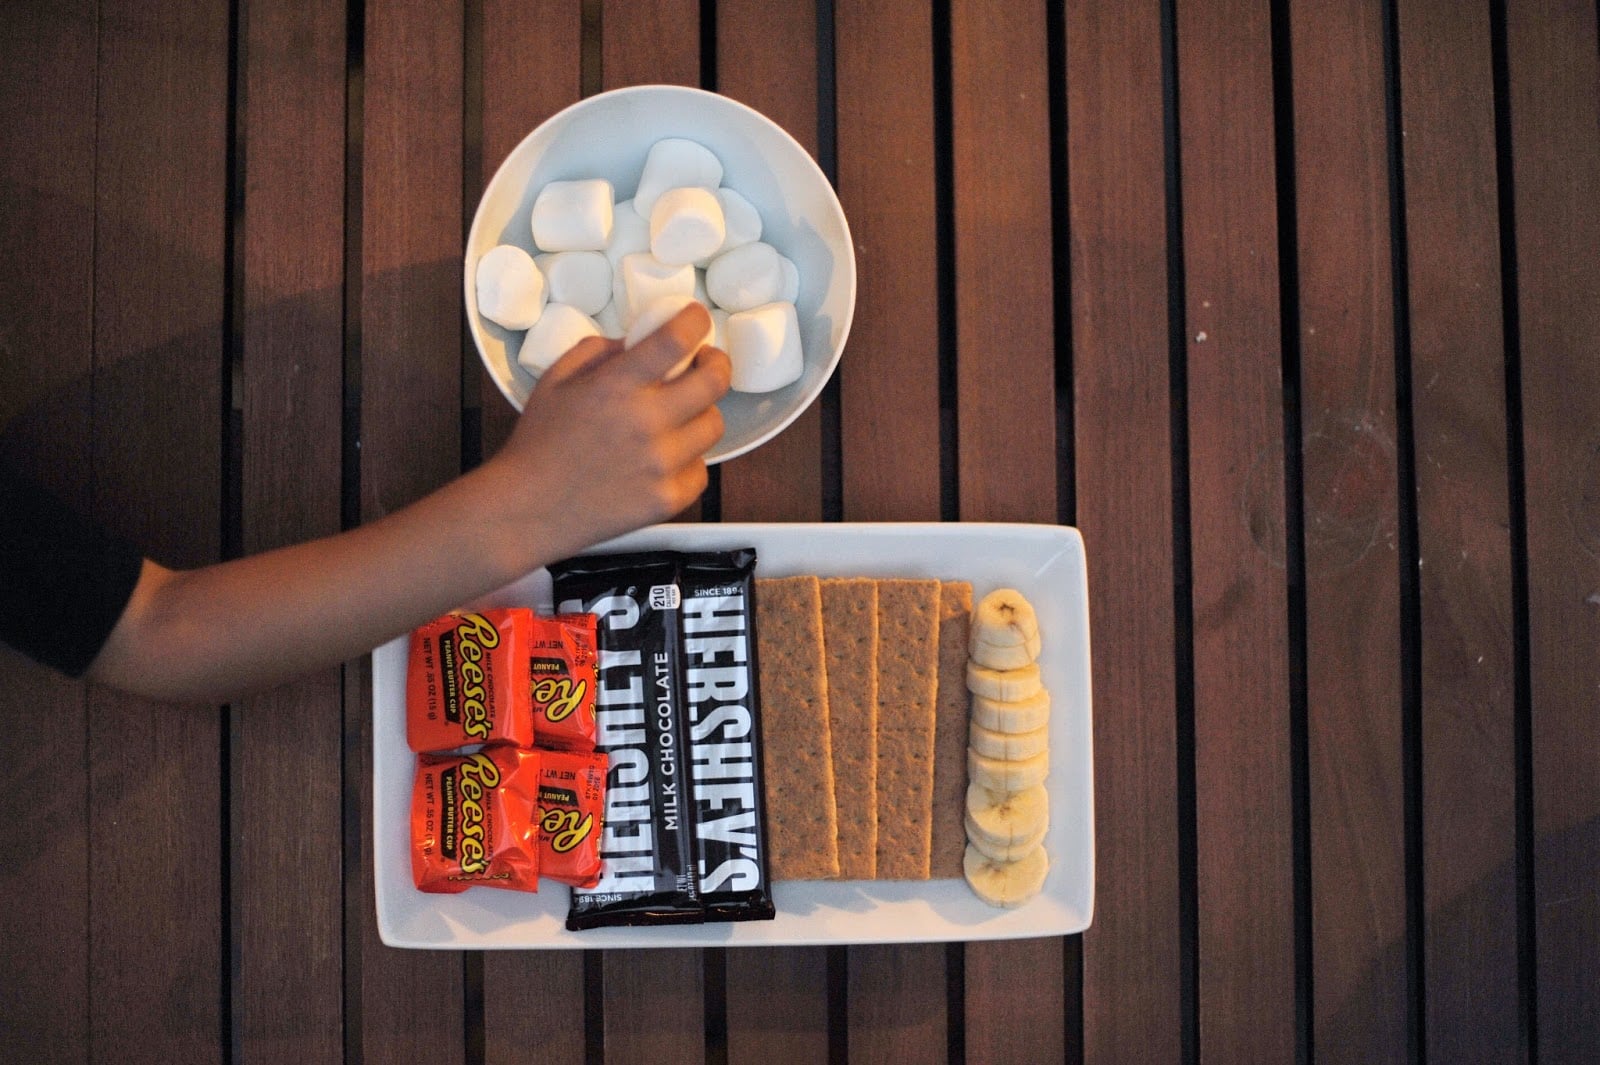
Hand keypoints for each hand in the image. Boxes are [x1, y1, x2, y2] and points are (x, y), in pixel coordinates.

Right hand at [485, 303, 731, 562]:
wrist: (526, 510)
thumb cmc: (538, 443)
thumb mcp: (555, 380)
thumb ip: (597, 351)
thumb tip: (638, 340)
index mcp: (616, 387)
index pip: (675, 340)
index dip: (695, 321)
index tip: (696, 318)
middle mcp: (645, 423)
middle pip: (714, 382)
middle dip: (716, 364)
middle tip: (705, 363)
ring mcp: (660, 465)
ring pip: (713, 426)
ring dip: (702, 413)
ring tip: (681, 415)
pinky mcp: (667, 500)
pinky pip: (701, 471)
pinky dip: (689, 461)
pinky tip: (667, 458)